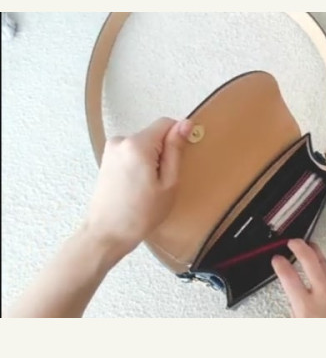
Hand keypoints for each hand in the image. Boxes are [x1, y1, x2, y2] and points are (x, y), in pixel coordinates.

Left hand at [84, 117, 192, 258]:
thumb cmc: (140, 214)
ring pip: (143, 145)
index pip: (166, 123)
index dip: (178, 138)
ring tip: (148, 187)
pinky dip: (139, 165)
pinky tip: (137, 187)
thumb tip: (185, 124)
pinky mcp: (106, 160)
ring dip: (151, 160)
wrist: (107, 233)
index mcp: (137, 145)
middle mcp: (121, 141)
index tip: (179, 160)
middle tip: (162, 182)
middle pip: (153, 135)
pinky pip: (132, 154)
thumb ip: (175, 150)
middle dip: (163, 153)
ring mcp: (111, 150)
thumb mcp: (168, 183)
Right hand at [272, 239, 325, 317]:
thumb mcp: (301, 331)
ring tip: (311, 246)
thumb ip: (296, 317)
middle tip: (293, 242)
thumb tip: (294, 308)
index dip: (280, 265)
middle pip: (310, 261)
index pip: (289, 276)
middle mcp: (323, 296)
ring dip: (316, 253)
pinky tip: (325, 272)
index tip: (276, 259)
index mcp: (306, 306)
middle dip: (299, 247)